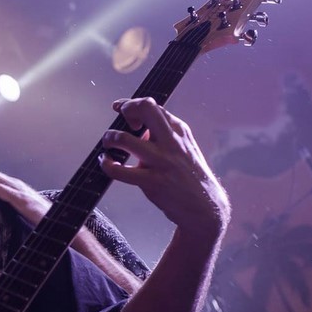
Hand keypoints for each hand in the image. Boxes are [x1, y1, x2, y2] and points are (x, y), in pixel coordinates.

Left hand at [99, 97, 229, 239]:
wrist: (205, 207)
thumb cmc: (188, 176)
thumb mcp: (183, 148)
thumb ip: (163, 135)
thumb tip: (138, 126)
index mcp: (179, 130)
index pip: (152, 105)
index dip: (132, 104)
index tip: (121, 108)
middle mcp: (171, 141)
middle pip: (145, 108)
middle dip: (127, 108)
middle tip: (119, 122)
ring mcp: (161, 161)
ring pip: (124, 139)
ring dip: (110, 138)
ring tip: (108, 145)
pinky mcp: (152, 182)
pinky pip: (119, 170)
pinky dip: (107, 165)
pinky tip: (107, 163)